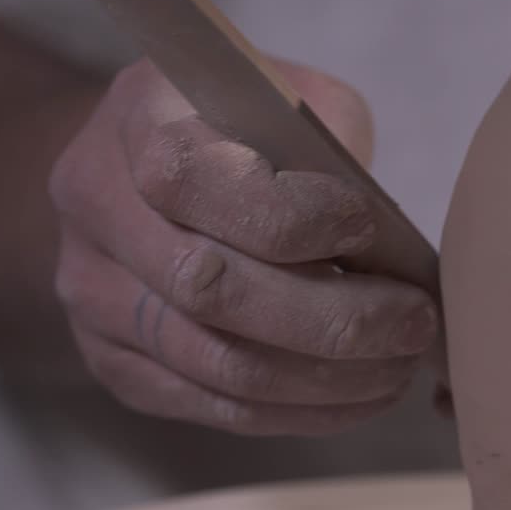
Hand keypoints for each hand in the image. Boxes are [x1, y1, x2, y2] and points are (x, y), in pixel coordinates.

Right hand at [50, 58, 436, 434]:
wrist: (147, 170)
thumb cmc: (249, 131)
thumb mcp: (296, 98)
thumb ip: (333, 153)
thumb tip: (392, 251)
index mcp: (140, 119)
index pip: (195, 181)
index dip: (291, 216)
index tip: (369, 226)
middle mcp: (98, 208)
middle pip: (210, 290)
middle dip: (334, 318)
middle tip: (415, 321)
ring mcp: (95, 295)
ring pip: (219, 364)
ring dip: (330, 377)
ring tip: (401, 364)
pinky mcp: (116, 363)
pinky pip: (217, 407)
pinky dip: (305, 411)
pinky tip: (363, 395)